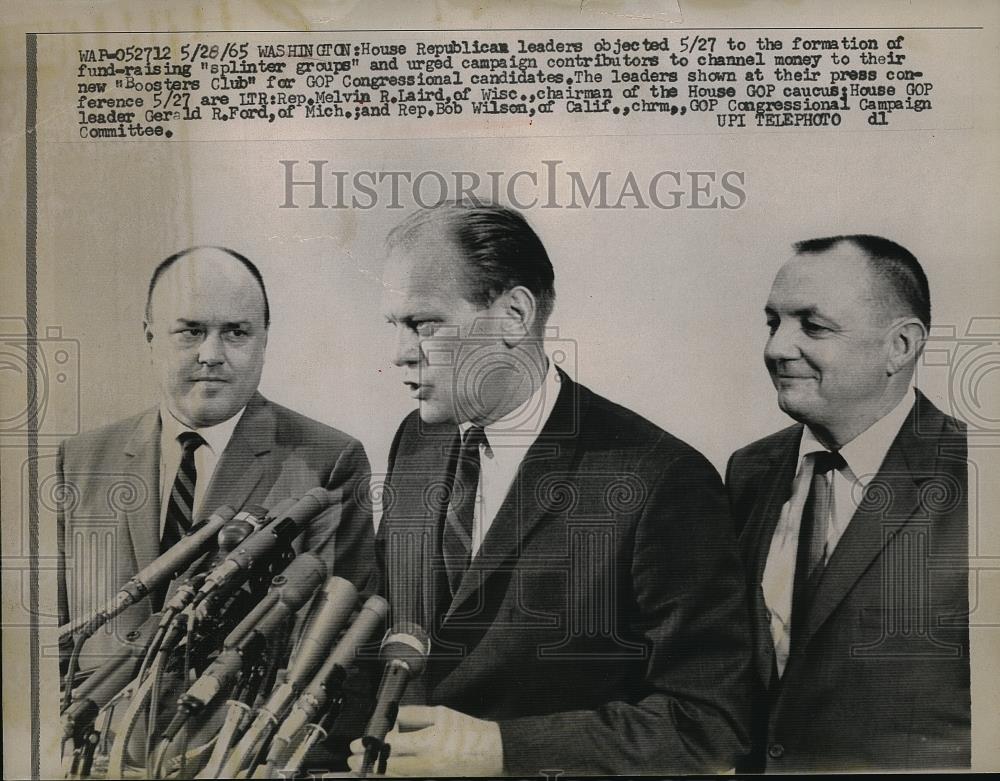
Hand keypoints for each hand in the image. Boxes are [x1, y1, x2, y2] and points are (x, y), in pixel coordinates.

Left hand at [348, 705, 502, 776]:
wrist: (493, 752)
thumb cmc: (469, 731)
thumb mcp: (441, 714)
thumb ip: (413, 715)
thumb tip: (390, 716)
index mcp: (429, 743)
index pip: (391, 746)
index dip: (371, 746)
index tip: (357, 744)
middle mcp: (427, 765)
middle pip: (388, 767)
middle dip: (367, 764)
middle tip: (352, 759)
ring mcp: (430, 778)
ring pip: (395, 778)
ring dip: (376, 774)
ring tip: (362, 769)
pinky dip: (393, 777)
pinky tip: (384, 774)